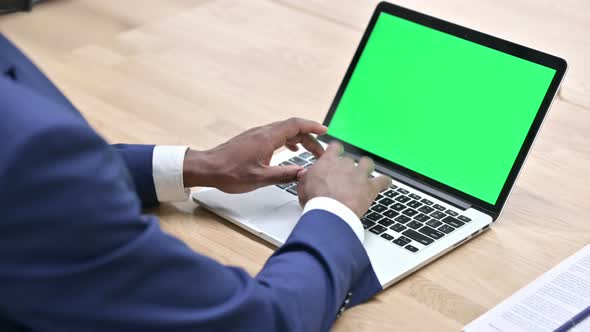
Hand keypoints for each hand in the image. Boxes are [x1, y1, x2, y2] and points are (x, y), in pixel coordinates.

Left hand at [183, 118, 326, 192]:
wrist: (208, 168)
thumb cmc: (229, 173)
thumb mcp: (261, 178)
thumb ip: (284, 175)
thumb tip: (304, 173)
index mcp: (267, 138)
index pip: (296, 125)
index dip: (313, 126)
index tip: (325, 131)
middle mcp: (263, 132)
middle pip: (292, 127)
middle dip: (309, 138)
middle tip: (320, 152)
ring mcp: (256, 134)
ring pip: (283, 131)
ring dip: (299, 139)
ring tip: (308, 151)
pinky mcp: (252, 140)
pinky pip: (275, 135)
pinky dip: (287, 140)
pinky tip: (289, 149)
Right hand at [297, 142, 391, 216]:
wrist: (330, 212)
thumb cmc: (316, 201)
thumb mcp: (303, 187)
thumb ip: (306, 177)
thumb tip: (305, 174)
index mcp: (329, 161)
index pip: (335, 147)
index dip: (336, 150)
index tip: (336, 154)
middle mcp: (345, 165)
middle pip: (350, 159)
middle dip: (348, 167)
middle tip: (345, 176)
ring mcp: (359, 175)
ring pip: (367, 163)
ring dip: (366, 168)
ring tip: (365, 174)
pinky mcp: (370, 187)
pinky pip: (383, 181)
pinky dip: (385, 182)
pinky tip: (385, 183)